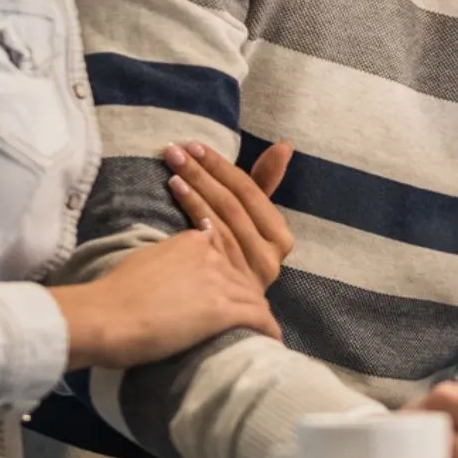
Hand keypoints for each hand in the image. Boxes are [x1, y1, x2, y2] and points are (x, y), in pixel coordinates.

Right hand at [51, 225, 278, 369]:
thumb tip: (172, 267)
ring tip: (262, 331)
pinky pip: (258, 317)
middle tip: (251, 316)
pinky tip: (272, 340)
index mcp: (190, 241)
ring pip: (253, 297)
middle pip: (241, 276)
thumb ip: (166, 257)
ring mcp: (218, 282)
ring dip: (258, 316)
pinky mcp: (222, 310)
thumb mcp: (143, 260)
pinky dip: (268, 329)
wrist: (104, 316)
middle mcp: (210, 256)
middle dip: (247, 297)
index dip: (228, 277)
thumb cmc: (112, 295)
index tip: (230, 292)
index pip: (224, 255)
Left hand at [164, 139, 294, 286]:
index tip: (196, 145)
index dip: (222, 166)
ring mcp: (247, 274)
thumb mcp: (251, 219)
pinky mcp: (226, 286)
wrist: (210, 311)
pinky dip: (192, 212)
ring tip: (173, 168)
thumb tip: (285, 145)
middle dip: (204, 172)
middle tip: (176, 150)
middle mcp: (270, 259)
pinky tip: (177, 193)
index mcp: (281, 239)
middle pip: (234, 204)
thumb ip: (265, 184)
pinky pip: (208, 239)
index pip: (251, 193)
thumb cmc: (231, 256)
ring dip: (195, 189)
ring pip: (220, 220)